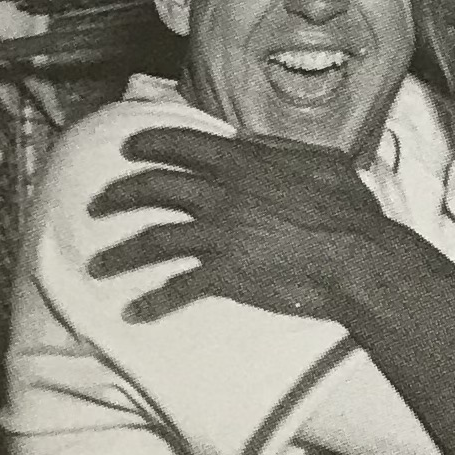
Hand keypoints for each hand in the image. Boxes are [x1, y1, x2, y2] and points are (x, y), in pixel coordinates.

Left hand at [87, 127, 400, 322]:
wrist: (358, 260)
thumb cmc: (350, 210)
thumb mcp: (321, 160)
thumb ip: (279, 148)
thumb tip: (247, 142)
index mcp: (242, 163)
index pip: (180, 145)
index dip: (148, 144)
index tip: (127, 149)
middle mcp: (220, 194)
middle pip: (153, 188)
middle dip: (117, 195)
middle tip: (96, 204)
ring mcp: (219, 235)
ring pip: (152, 240)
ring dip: (119, 254)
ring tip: (95, 265)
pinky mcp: (224, 274)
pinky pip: (176, 288)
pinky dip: (151, 303)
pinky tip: (132, 313)